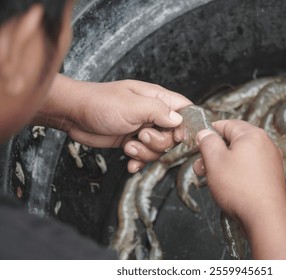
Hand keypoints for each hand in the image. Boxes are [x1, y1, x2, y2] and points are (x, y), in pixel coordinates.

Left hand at [34, 74, 191, 171]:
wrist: (73, 114)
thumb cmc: (100, 103)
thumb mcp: (132, 106)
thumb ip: (158, 111)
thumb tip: (179, 120)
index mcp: (157, 99)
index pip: (185, 110)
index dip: (186, 126)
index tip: (177, 136)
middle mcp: (152, 114)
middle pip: (173, 136)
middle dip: (159, 142)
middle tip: (141, 135)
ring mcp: (142, 128)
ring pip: (159, 148)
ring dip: (145, 152)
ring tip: (129, 145)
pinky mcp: (132, 141)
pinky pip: (144, 156)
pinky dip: (138, 161)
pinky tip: (129, 160)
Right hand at [193, 120, 285, 258]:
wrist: (266, 218)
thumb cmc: (239, 188)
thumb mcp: (215, 160)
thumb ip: (207, 142)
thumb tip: (205, 133)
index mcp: (252, 134)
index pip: (226, 124)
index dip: (208, 132)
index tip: (198, 144)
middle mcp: (265, 144)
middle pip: (233, 141)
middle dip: (214, 153)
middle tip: (201, 167)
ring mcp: (271, 160)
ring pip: (241, 156)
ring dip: (223, 164)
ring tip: (212, 179)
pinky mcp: (272, 176)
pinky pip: (250, 168)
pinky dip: (237, 172)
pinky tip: (228, 186)